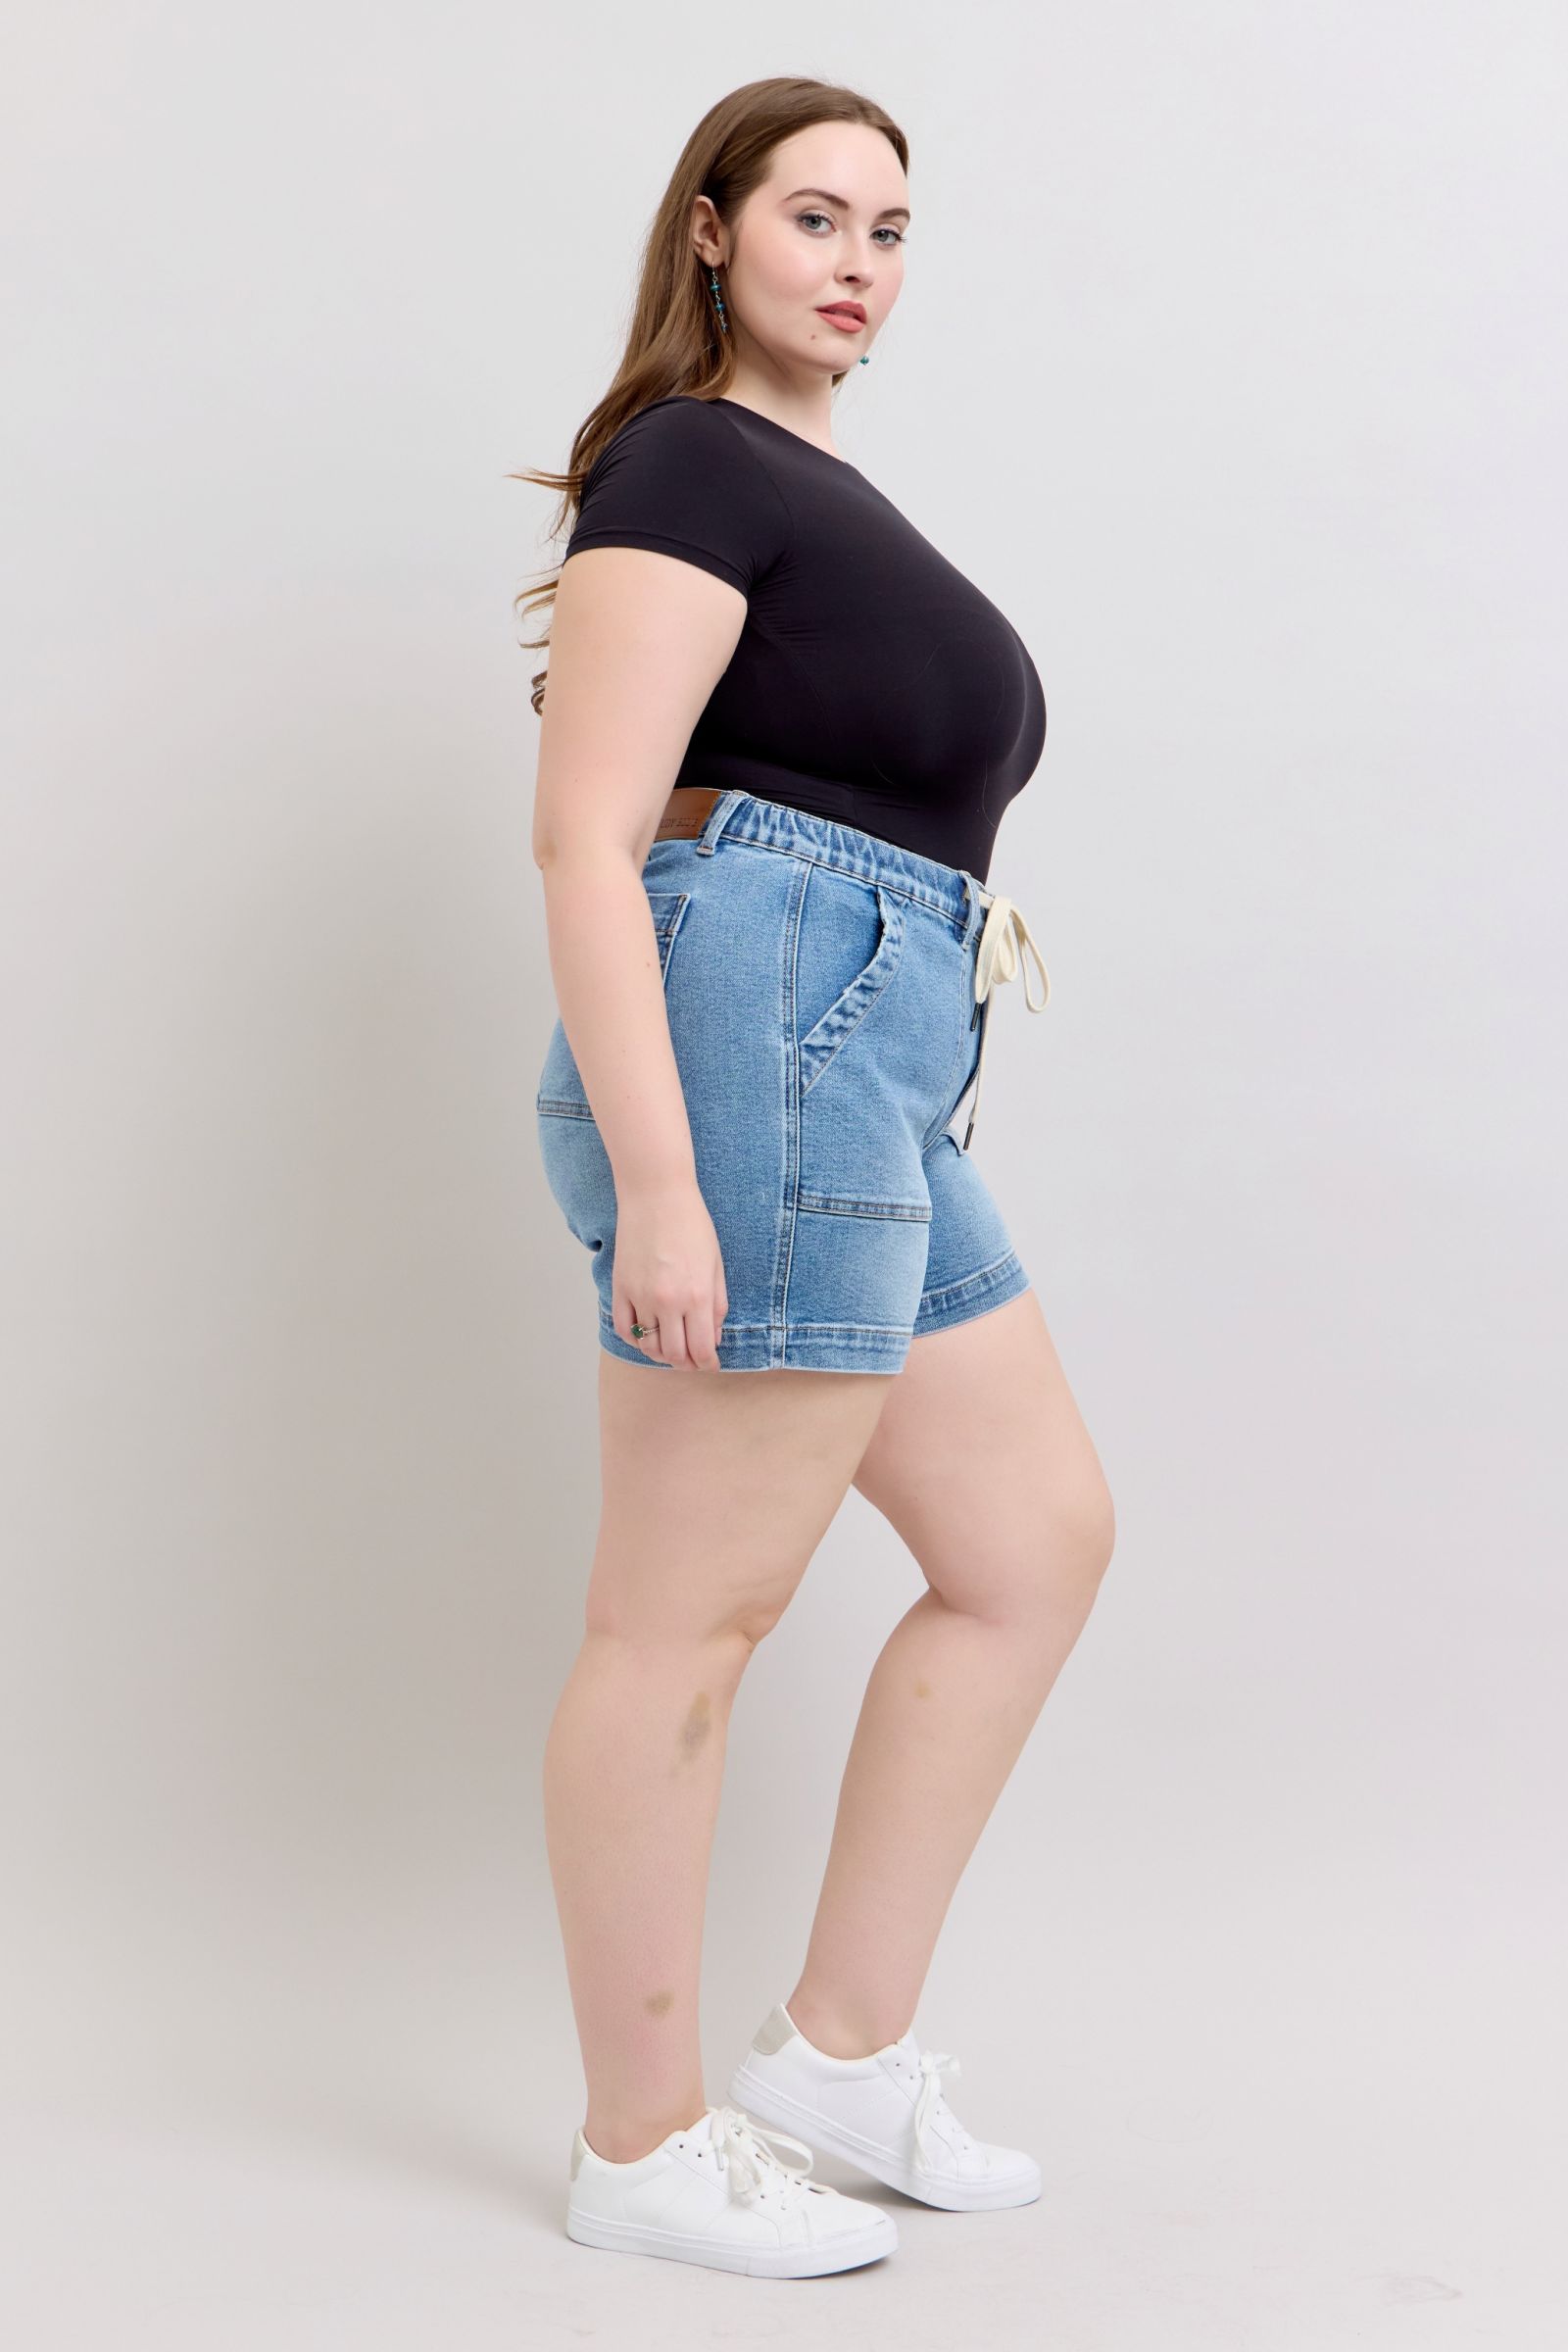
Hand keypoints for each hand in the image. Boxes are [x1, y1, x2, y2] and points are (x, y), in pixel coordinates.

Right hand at [611, 1177, 728, 1370]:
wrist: (656, 1195)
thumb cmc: (692, 1225)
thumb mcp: (715, 1264)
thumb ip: (717, 1304)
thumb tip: (713, 1337)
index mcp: (697, 1296)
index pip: (701, 1349)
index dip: (707, 1364)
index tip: (710, 1365)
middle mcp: (668, 1302)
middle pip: (674, 1354)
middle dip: (687, 1364)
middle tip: (692, 1361)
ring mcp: (640, 1296)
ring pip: (649, 1346)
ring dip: (662, 1353)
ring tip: (672, 1347)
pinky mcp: (620, 1288)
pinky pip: (625, 1329)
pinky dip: (637, 1339)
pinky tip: (648, 1334)